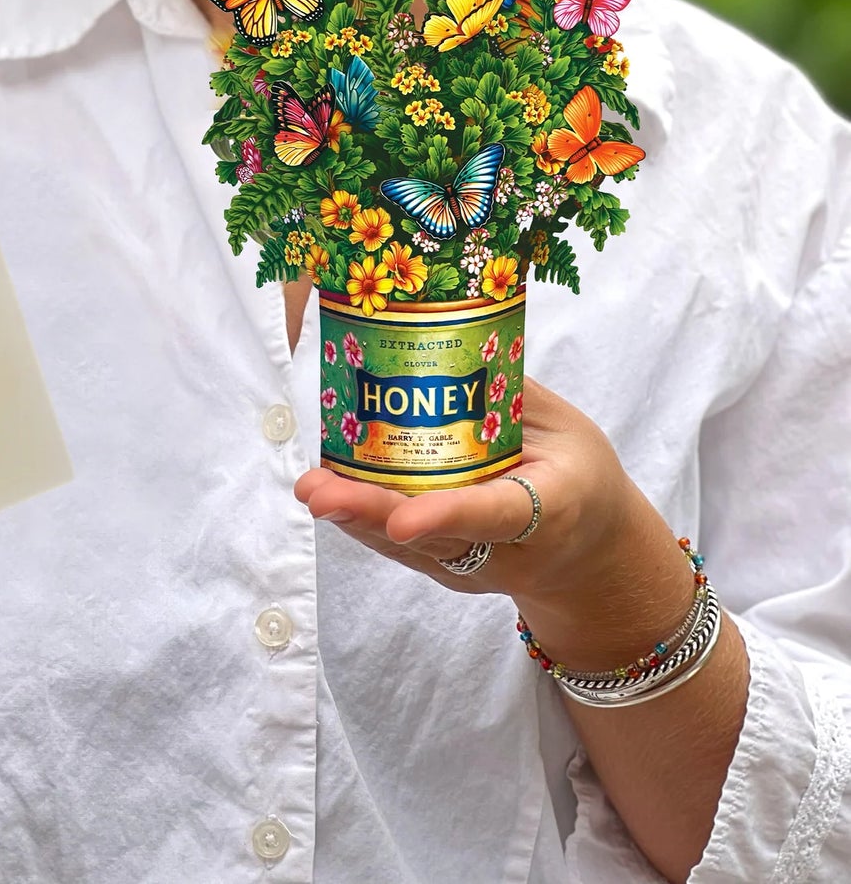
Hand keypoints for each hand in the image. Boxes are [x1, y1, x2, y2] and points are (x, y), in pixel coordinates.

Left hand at [294, 377, 653, 617]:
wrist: (594, 554)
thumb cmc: (580, 474)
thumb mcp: (566, 427)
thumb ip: (511, 392)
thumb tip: (452, 335)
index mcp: (550, 510)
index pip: (494, 514)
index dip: (446, 514)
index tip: (401, 519)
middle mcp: (509, 550)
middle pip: (435, 537)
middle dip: (373, 515)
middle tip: (319, 493)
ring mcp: (477, 568)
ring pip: (410, 547)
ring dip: (356, 517)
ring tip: (311, 488)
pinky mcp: (452, 571)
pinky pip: (405, 548)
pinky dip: (366, 520)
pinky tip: (330, 491)